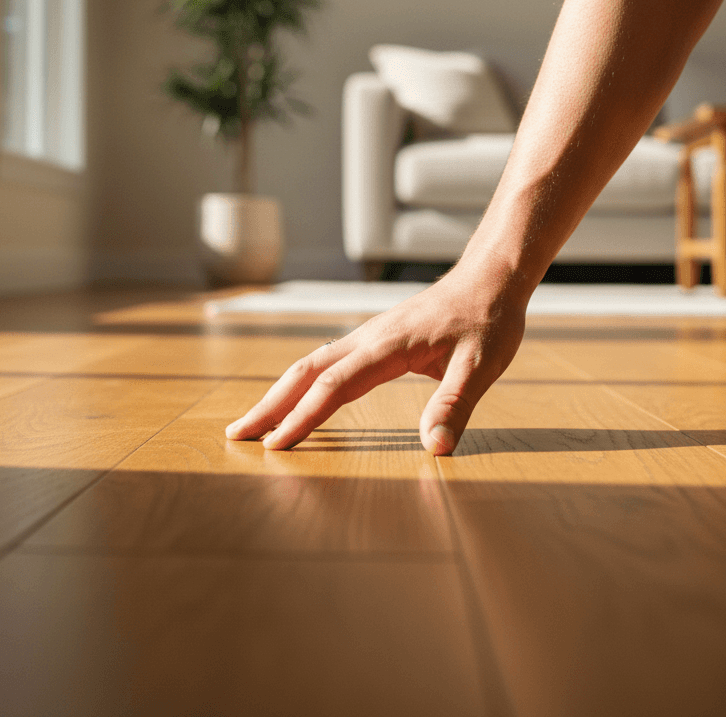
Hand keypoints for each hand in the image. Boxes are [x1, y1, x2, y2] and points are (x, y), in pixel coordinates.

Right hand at [224, 264, 528, 453]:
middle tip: (236, 434)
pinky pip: (327, 363)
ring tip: (256, 422)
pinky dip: (303, 384)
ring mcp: (367, 337)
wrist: (489, 278)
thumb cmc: (487, 319)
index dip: (303, 417)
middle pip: (305, 372)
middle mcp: (367, 339)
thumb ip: (454, 404)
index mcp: (386, 346)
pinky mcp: (374, 340)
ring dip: (280, 394)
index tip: (275, 446)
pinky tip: (299, 398)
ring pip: (311, 365)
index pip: (333, 386)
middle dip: (270, 405)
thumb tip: (434, 448)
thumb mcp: (481, 365)